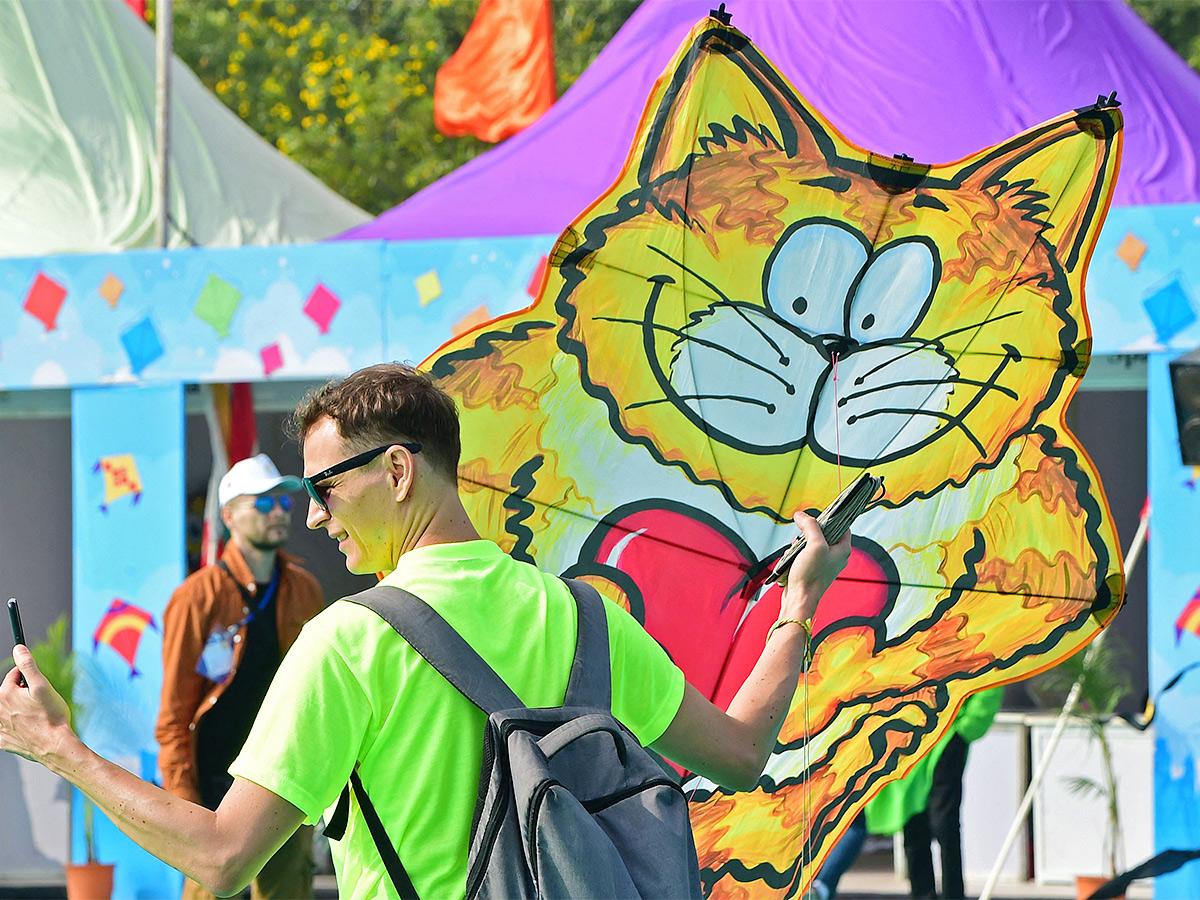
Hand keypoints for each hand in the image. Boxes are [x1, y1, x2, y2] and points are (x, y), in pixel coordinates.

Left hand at [0, 645, 72, 763]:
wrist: (54, 746)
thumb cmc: (51, 716)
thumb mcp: (43, 686)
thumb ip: (28, 666)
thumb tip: (18, 649)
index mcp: (5, 694)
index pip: (14, 675)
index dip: (29, 677)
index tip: (39, 685)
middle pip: (9, 692)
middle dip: (22, 693)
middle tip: (39, 702)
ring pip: (6, 709)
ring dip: (17, 708)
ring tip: (35, 715)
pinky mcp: (3, 740)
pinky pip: (3, 729)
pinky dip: (10, 726)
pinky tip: (23, 728)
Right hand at [779, 510, 850, 623]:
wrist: (800, 599)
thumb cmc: (811, 575)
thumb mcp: (814, 545)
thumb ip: (810, 526)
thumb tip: (801, 515)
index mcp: (843, 550)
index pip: (842, 526)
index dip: (831, 518)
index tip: (818, 515)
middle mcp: (836, 556)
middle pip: (824, 533)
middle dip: (810, 532)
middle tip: (803, 534)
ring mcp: (824, 563)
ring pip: (812, 543)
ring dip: (801, 543)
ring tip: (796, 549)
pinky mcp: (813, 569)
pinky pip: (805, 554)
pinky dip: (797, 553)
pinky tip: (792, 558)